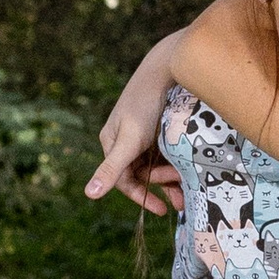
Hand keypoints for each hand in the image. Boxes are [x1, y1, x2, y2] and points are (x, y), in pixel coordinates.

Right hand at [88, 57, 181, 215]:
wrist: (169, 69)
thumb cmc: (145, 104)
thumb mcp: (130, 140)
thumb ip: (111, 168)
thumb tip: (89, 194)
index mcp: (112, 142)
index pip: (124, 179)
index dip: (142, 196)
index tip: (161, 210)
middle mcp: (126, 140)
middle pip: (143, 173)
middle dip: (162, 186)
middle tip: (182, 196)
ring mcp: (144, 134)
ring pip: (157, 164)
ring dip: (171, 177)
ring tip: (189, 187)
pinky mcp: (161, 128)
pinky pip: (168, 153)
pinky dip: (177, 163)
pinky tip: (190, 171)